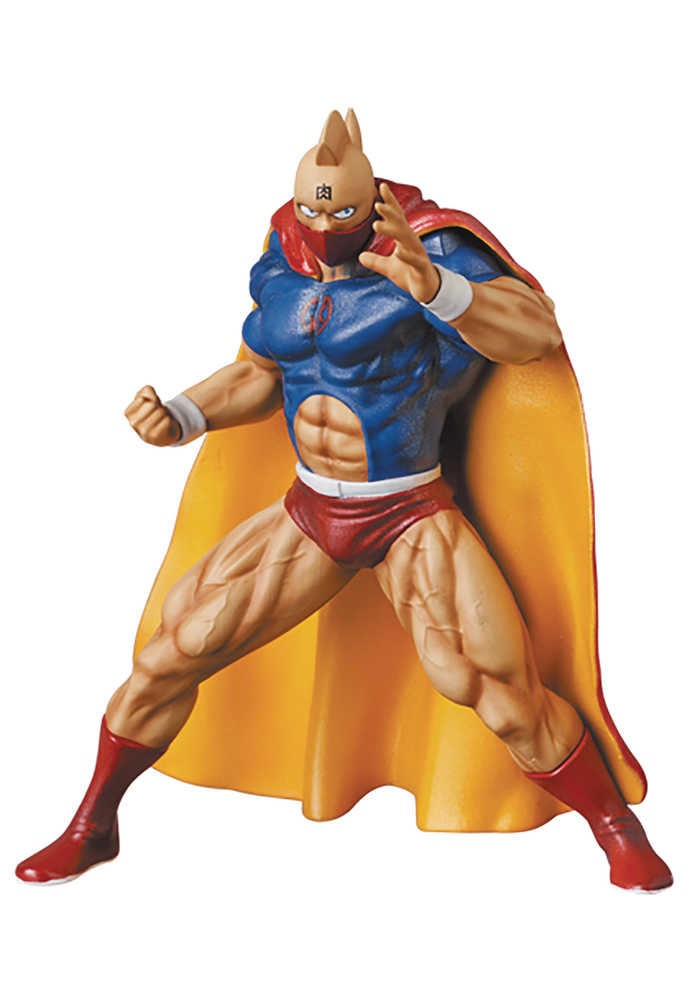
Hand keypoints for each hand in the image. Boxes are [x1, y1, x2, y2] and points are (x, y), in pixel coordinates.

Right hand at [124, 385, 180, 445]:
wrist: (164, 431)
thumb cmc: (153, 411)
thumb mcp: (148, 397)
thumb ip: (147, 391)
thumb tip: (151, 398)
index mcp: (128, 413)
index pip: (142, 399)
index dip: (150, 399)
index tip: (150, 406)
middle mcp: (133, 423)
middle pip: (152, 405)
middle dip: (158, 407)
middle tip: (157, 413)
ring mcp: (143, 432)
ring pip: (160, 412)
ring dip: (164, 413)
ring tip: (161, 419)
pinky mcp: (155, 437)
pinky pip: (167, 421)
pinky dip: (169, 421)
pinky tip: (165, 426)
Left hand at [359, 182, 439, 302]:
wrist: (428, 291)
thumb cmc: (410, 275)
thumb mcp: (389, 268)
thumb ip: (375, 261)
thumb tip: (360, 257)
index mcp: (404, 239)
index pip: (397, 217)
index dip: (390, 202)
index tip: (381, 187)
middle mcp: (412, 243)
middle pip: (400, 224)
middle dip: (390, 212)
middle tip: (377, 203)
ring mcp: (418, 254)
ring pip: (406, 239)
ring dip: (392, 230)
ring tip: (377, 224)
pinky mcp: (421, 268)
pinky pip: (414, 260)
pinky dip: (407, 256)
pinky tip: (399, 252)